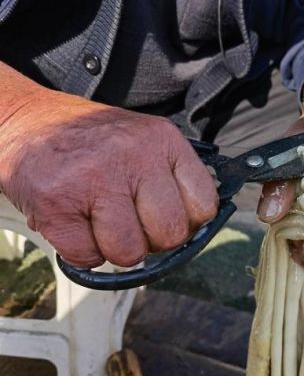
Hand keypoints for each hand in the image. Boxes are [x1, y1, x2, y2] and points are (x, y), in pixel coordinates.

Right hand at [0, 89, 217, 267]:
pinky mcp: (57, 202)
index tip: (168, 220)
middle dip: (152, 240)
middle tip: (132, 224)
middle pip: (170, 234)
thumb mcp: (144, 140)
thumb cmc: (92, 139)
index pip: (204, 205)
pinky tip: (76, 225)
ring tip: (100, 222)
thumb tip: (194, 227)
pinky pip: (88, 257)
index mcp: (163, 140)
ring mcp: (94, 178)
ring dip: (115, 248)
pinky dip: (82, 252)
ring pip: (130, 253)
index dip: (187, 223)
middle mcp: (134, 156)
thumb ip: (171, 176)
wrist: (28, 119)